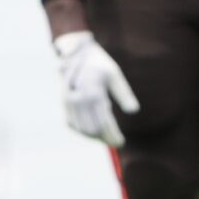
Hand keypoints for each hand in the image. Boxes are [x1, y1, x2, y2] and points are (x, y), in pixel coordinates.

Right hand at [52, 30, 137, 147]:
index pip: (104, 122)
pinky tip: (95, 132)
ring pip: (82, 129)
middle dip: (105, 138)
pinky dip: (84, 131)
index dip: (113, 135)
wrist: (78, 54)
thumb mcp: (115, 75)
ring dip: (95, 137)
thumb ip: (124, 93)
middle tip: (117, 142)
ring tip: (108, 136)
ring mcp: (68, 103)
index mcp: (93, 92)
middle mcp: (78, 99)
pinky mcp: (64, 105)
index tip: (121, 143)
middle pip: (93, 129)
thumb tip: (134, 111)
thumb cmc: (101, 66)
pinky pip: (73, 125)